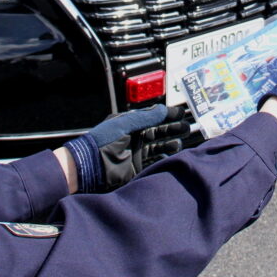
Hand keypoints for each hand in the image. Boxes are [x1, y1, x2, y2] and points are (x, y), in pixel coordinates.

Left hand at [64, 105, 191, 192]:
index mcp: (130, 124)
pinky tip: (172, 157)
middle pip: (158, 131)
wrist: (89, 166)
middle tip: (187, 128)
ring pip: (158, 146)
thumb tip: (163, 109)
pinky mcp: (136, 167)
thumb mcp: (124, 125)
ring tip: (181, 143)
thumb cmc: (103, 141)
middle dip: (173, 129)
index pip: (152, 117)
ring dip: (170, 143)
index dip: (167, 115)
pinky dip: (164, 159)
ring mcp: (136, 152)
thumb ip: (144, 117)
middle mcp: (134, 137)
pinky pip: (154, 162)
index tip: (181, 113)